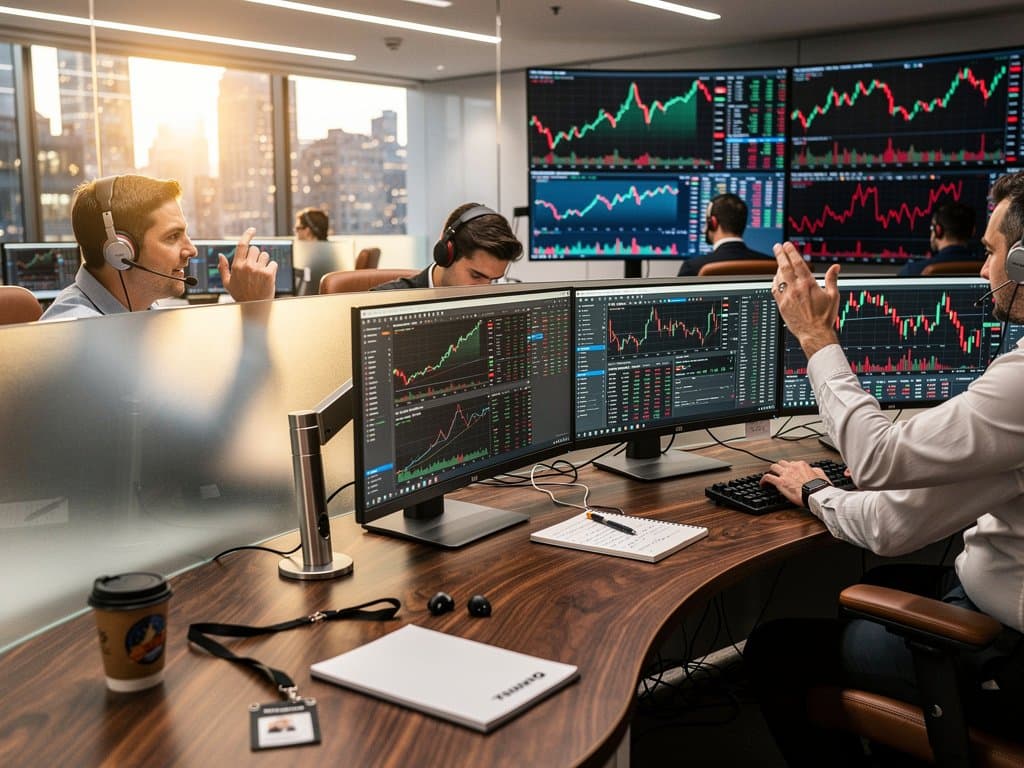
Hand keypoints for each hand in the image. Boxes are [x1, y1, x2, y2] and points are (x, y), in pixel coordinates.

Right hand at [220, 227, 277, 301]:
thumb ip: (223, 268)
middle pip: (255, 249)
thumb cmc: (241, 295)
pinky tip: (268, 277)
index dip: (248, 234)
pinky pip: (273, 263)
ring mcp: (259, 269)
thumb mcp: (228, 283)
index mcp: (237, 266)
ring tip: (261, 274)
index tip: (252, 229)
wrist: (255, 307)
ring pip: (265, 255)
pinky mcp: (269, 274)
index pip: (242, 245)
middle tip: (255, 267)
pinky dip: (272, 269)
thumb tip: (220, 255)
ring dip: (264, 262)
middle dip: (256, 256)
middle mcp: (248, 266)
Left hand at [759, 460, 828, 506]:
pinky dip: (763, 480)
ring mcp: (785, 474)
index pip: (792, 463)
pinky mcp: (780, 482)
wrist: (815, 494)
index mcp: (801, 464)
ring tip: (770, 476)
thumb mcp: (821, 474)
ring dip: (772, 471)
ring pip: (773, 467)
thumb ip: (815, 470)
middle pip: (781, 463)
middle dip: (780, 467)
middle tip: (779, 473)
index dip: (790, 468)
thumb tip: (813, 470)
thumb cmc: (819, 486)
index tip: (790, 472)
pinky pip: (767, 477)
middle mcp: (792, 467)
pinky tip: (762, 484)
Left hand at [772, 241, 840, 358]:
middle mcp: (795, 289)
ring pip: (779, 278)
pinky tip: (776, 279)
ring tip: (779, 262)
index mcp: (808, 284)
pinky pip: (775, 290)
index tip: (787, 245)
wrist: (814, 334)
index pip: (797, 263)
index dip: (791, 252)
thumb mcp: (833, 296)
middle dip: (780, 254)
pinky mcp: (781, 305)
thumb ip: (832, 279)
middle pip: (784, 267)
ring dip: (778, 268)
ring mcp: (787, 297)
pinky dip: (774, 282)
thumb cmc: (825, 317)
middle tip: (777, 246)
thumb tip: (836, 267)